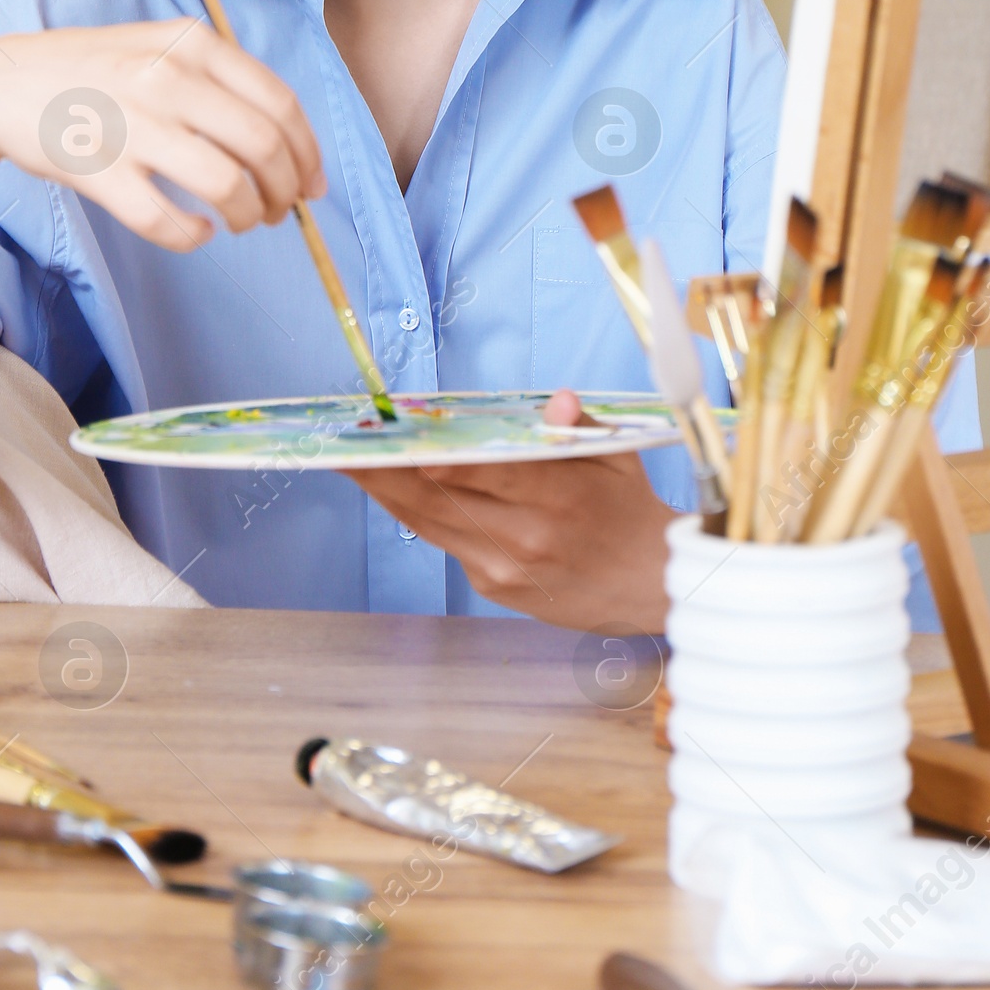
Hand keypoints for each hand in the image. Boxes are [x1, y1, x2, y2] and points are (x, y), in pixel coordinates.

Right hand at [0, 19, 325, 250]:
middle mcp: (170, 78)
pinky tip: (197, 230)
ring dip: (249, 216)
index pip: (280, 104)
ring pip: (227, 187)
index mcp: (194, 44)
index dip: (308, 153)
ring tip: (241, 221)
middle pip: (264, 148)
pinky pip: (170, 222)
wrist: (6, 84)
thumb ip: (221, 81)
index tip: (313, 183)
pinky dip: (195, 235)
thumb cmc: (97, 70)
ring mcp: (135, 125)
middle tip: (281, 210)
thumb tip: (289, 145)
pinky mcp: (103, 171)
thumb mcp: (163, 46)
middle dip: (287, 191)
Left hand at [342, 389, 673, 631]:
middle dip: (383, 472)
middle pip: (438, 499)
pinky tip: (397, 490)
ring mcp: (505, 567)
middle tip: (342, 447)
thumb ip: (577, 427)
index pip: (483, 471)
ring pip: (430, 524)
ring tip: (352, 464)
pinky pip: (447, 543)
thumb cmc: (627, 507)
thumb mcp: (615, 455)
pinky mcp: (494, 587)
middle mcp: (525, 536)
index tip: (392, 437)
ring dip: (387, 493)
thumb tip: (557, 403)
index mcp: (559, 495)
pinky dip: (420, 514)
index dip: (432, 457)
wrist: (647, 584)